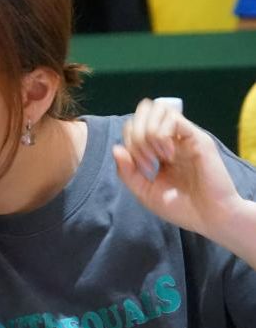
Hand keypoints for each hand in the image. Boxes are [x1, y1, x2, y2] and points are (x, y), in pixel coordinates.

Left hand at [112, 98, 243, 241]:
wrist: (210, 219)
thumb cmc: (181, 208)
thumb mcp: (144, 192)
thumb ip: (127, 172)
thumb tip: (117, 148)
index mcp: (159, 149)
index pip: (135, 125)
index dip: (129, 142)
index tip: (140, 169)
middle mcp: (172, 139)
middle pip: (145, 110)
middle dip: (136, 133)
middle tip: (145, 161)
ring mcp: (185, 137)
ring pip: (158, 109)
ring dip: (147, 134)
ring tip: (156, 159)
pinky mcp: (198, 138)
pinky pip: (173, 119)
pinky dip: (161, 135)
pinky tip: (168, 156)